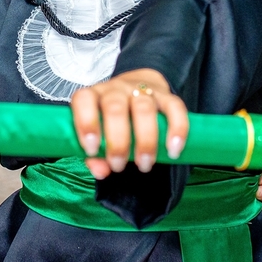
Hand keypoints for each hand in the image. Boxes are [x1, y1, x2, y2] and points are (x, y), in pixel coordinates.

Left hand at [71, 69, 188, 179]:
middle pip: (115, 108)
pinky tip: (174, 150)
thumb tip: (101, 171)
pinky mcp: (167, 96)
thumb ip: (96, 155)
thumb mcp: (100, 134)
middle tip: (118, 165)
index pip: (84, 99)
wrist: (139, 89)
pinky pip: (175, 108)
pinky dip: (176, 130)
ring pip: (144, 108)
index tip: (91, 149)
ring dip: (145, 140)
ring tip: (145, 164)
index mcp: (94, 96)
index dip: (86, 122)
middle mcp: (116, 90)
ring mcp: (143, 90)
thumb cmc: (113, 120)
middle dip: (117, 141)